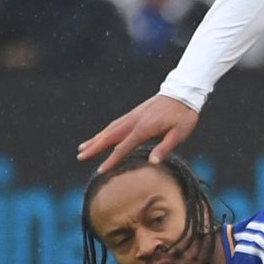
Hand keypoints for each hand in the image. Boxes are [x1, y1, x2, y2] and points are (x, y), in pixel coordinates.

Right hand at [78, 94, 199, 173]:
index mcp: (144, 128)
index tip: (101, 171)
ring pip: (110, 129)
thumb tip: (152, 162)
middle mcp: (134, 121)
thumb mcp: (180, 133)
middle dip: (94, 148)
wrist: (184, 91)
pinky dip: (105, 131)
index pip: (123, 147)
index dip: (112, 160)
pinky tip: (101, 135)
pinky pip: (116, 123)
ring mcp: (133, 116)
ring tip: (83, 148)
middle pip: (110, 136)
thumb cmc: (184, 115)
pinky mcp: (135, 113)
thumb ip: (165, 147)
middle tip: (80, 157)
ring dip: (96, 139)